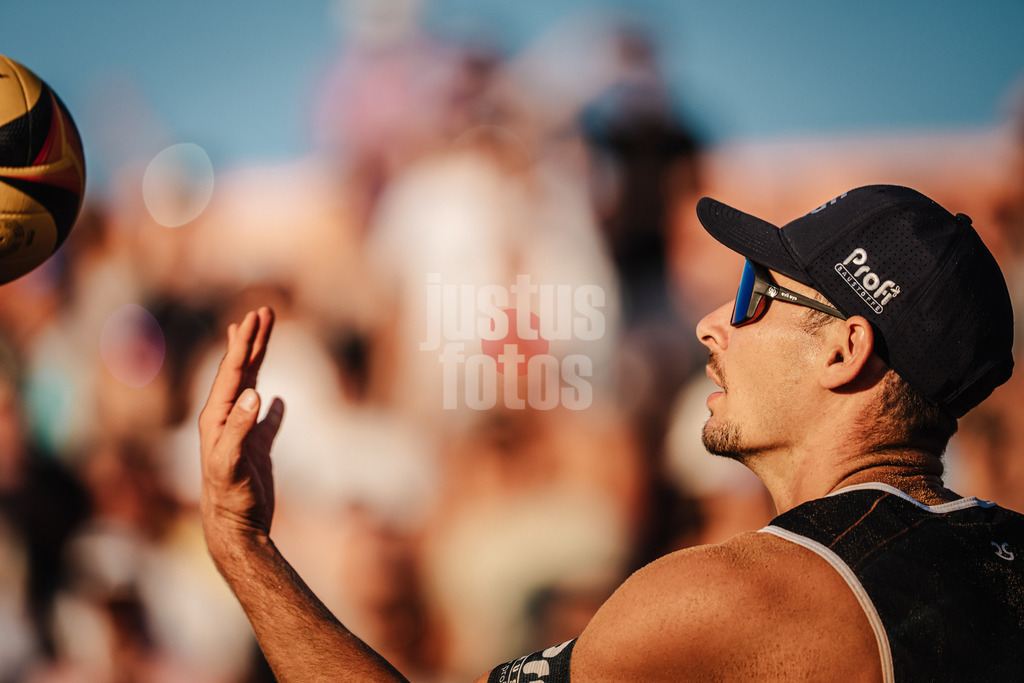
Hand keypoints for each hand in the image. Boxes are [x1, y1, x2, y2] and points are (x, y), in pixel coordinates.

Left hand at [199, 307, 284, 551]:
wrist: (235, 529)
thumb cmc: (230, 497)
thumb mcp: (232, 462)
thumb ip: (241, 428)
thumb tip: (257, 393)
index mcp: (216, 417)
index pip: (233, 372)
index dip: (244, 343)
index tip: (254, 317)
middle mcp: (225, 419)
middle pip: (241, 371)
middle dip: (252, 341)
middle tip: (263, 311)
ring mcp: (241, 433)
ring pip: (252, 386)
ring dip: (260, 360)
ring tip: (265, 336)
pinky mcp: (255, 450)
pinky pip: (265, 420)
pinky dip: (272, 406)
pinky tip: (278, 397)